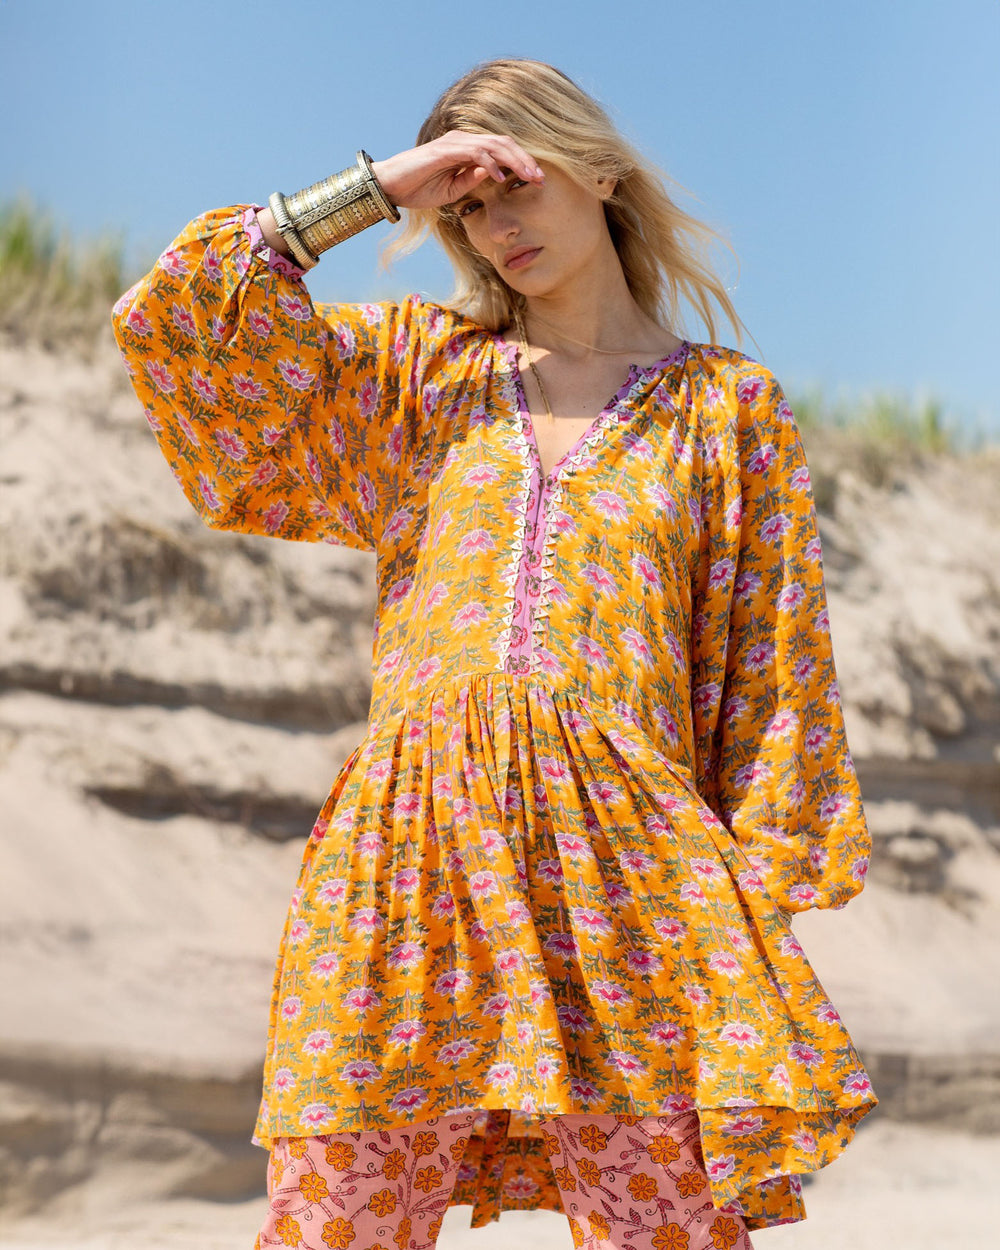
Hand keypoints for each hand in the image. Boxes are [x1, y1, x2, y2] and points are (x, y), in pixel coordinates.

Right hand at [369, 131, 544, 210]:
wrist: (390, 186)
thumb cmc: (418, 187)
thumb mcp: (453, 189)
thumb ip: (473, 179)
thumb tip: (495, 173)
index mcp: (467, 149)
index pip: (502, 151)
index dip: (523, 163)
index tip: (538, 181)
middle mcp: (464, 140)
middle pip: (504, 144)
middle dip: (526, 161)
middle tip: (542, 179)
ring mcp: (455, 143)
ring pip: (495, 145)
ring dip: (516, 161)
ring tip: (530, 177)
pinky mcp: (446, 150)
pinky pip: (475, 153)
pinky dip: (491, 164)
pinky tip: (502, 178)